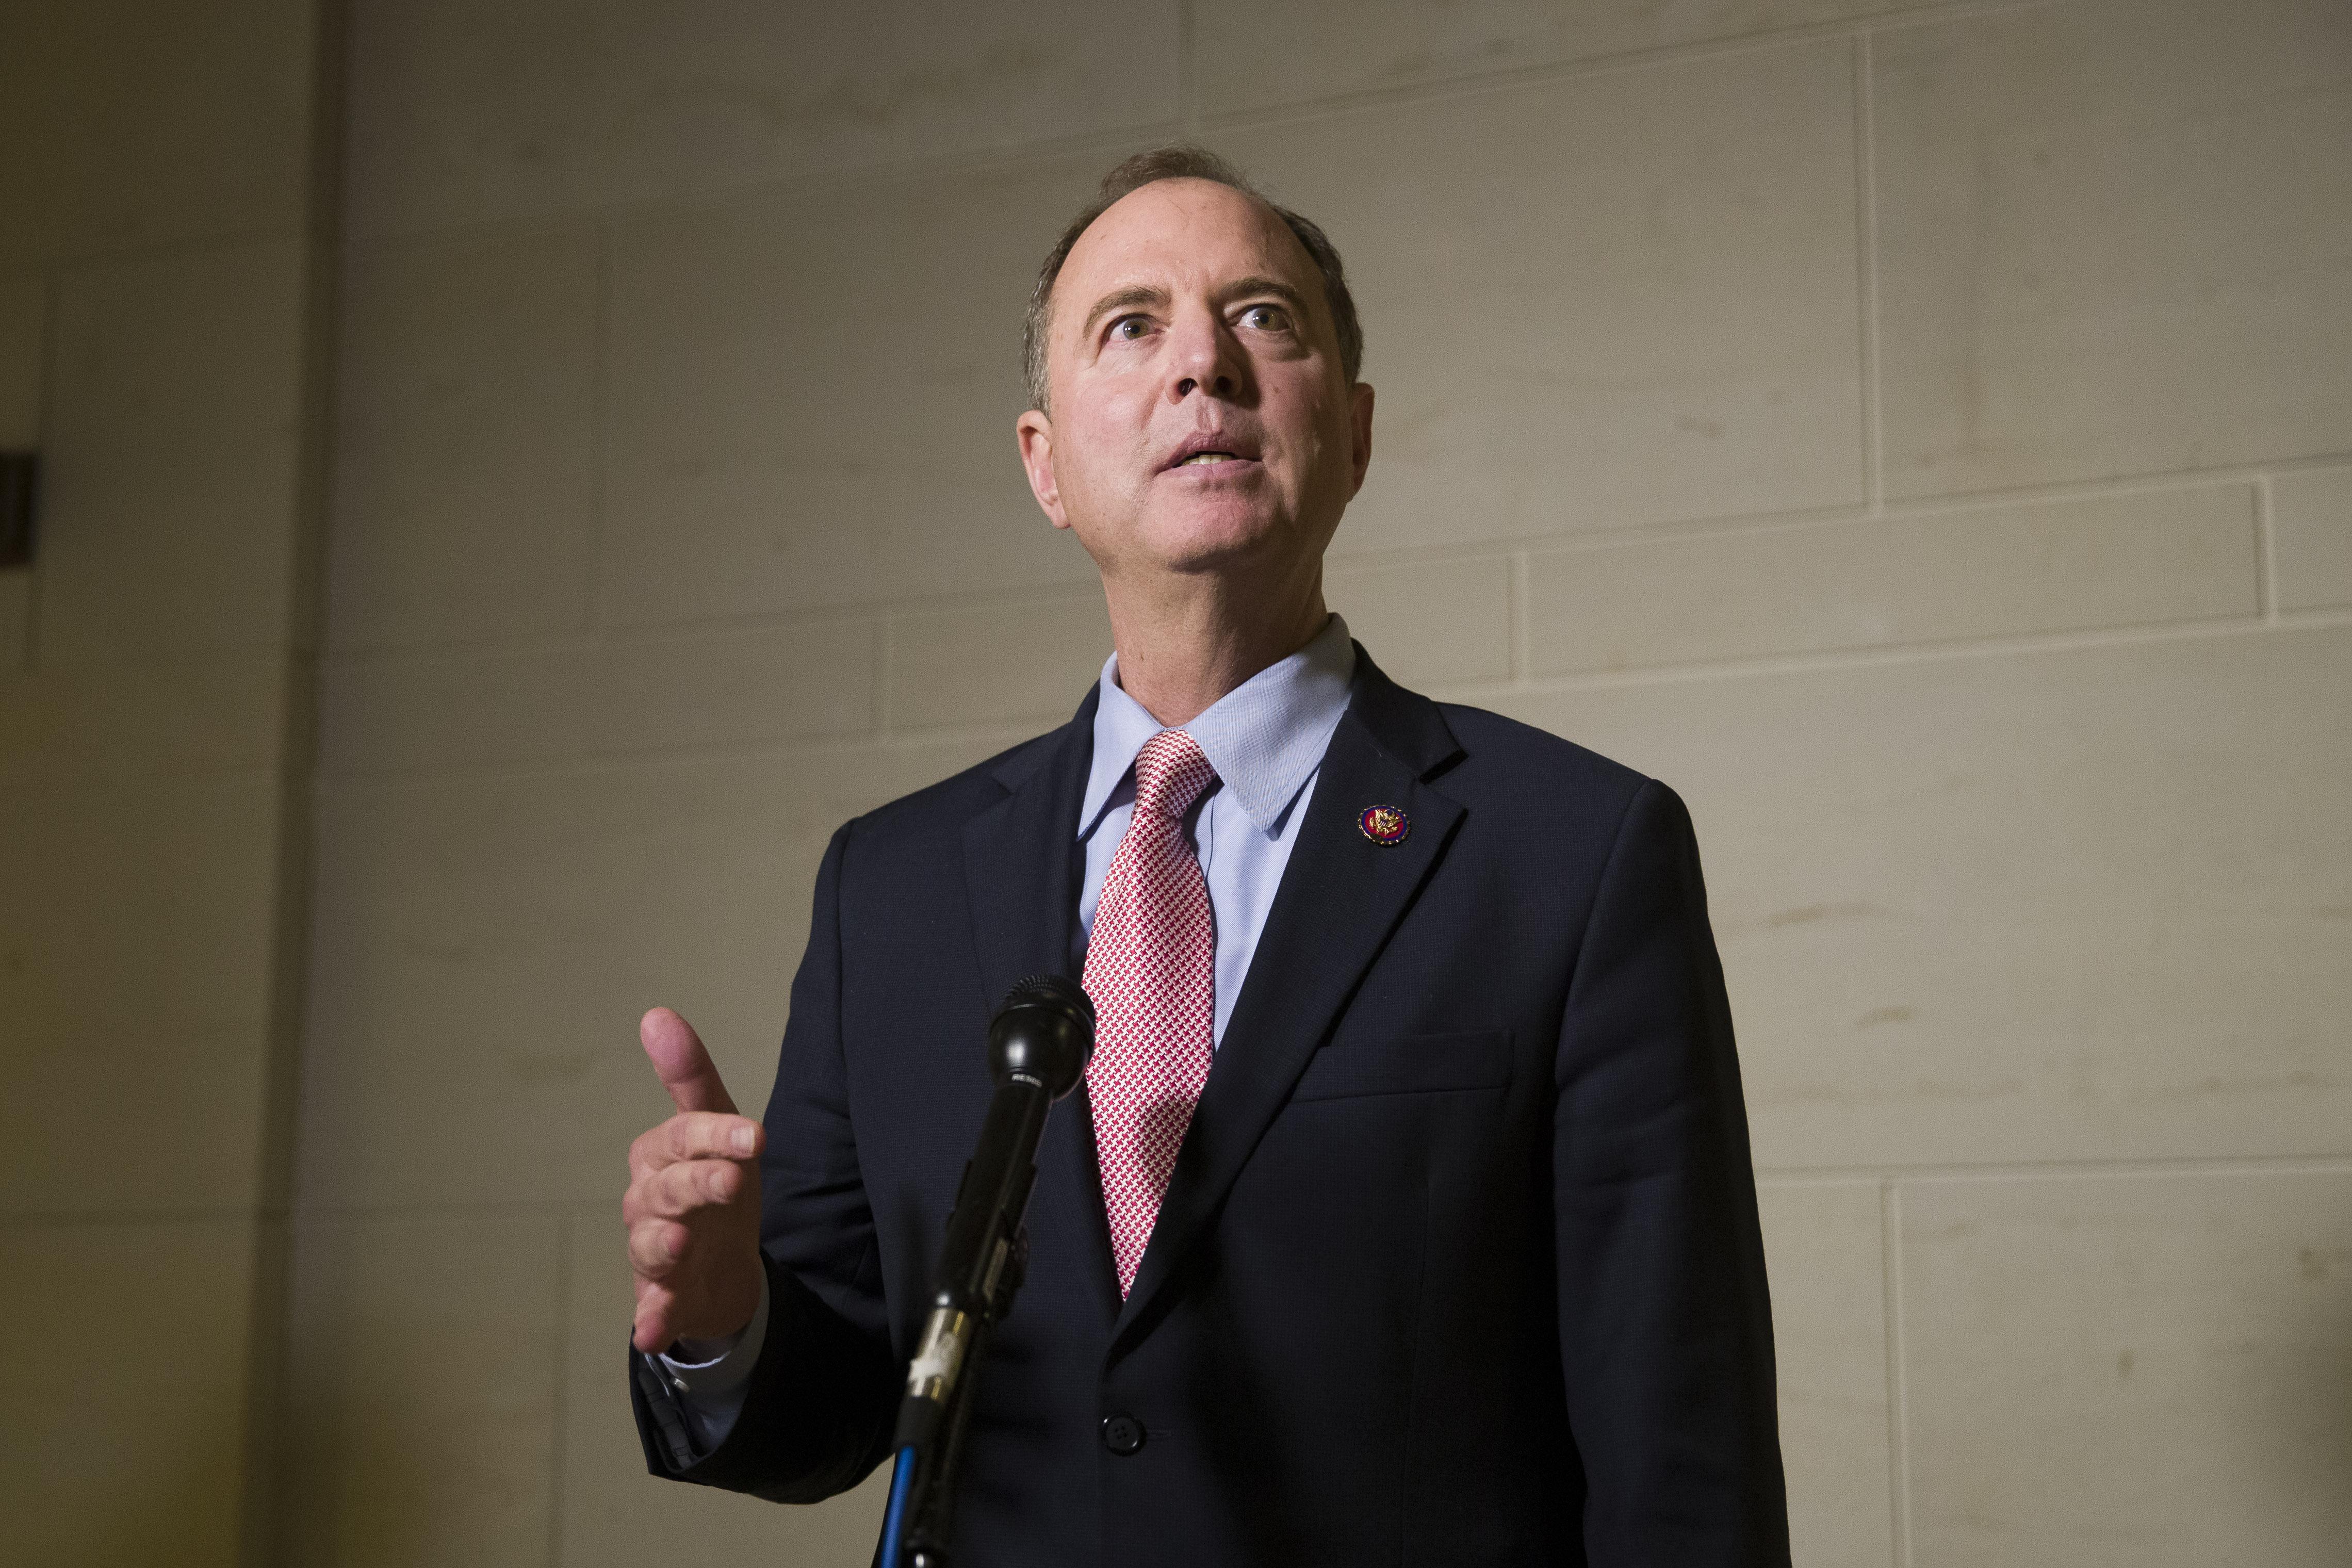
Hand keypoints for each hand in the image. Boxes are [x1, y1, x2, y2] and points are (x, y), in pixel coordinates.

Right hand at [624, 1007, 764, 1352]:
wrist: (720, 1265)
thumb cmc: (715, 1184)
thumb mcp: (717, 1129)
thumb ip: (691, 1077)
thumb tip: (655, 1014)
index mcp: (663, 1154)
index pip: (686, 1135)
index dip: (719, 1134)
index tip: (757, 1136)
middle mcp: (649, 1200)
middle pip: (669, 1187)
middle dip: (698, 1181)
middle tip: (733, 1180)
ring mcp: (653, 1251)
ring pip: (650, 1245)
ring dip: (663, 1243)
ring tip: (681, 1241)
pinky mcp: (662, 1298)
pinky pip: (652, 1309)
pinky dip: (650, 1320)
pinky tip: (650, 1330)